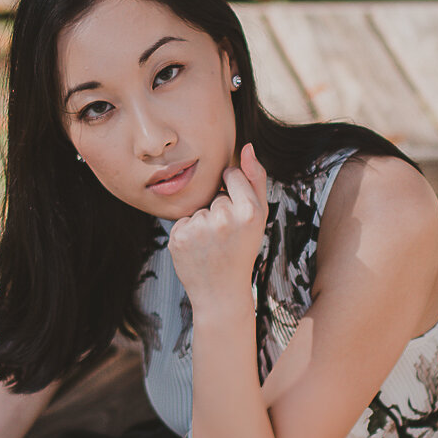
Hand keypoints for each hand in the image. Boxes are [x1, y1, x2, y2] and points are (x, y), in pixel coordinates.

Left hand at [168, 143, 266, 315]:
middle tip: (226, 238)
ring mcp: (200, 229)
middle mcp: (224, 219)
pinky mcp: (179, 237)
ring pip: (198, 208)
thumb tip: (247, 146)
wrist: (221, 292)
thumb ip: (256, 178)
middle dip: (219, 211)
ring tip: (212, 246)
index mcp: (249, 211)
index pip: (232, 174)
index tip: (236, 210)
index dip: (232, 189)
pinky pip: (182, 220)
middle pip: (215, 194)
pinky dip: (188, 232)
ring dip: (203, 222)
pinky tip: (198, 249)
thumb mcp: (259, 216)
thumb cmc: (242, 250)